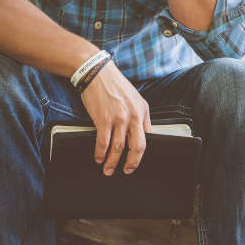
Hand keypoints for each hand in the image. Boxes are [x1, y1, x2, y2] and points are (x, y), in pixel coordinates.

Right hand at [80, 61, 151, 175]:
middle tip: (127, 171)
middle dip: (132, 163)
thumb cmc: (115, 85)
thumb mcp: (135, 98)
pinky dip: (100, 153)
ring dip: (112, 162)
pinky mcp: (103, 120)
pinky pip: (103, 142)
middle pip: (137, 147)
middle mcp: (133, 116)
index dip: (142, 152)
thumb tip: (144, 133)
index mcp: (143, 111)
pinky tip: (98, 157)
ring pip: (118, 148)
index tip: (137, 160)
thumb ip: (140, 116)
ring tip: (108, 169)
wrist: (97, 73)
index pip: (148, 137)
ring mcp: (119, 119)